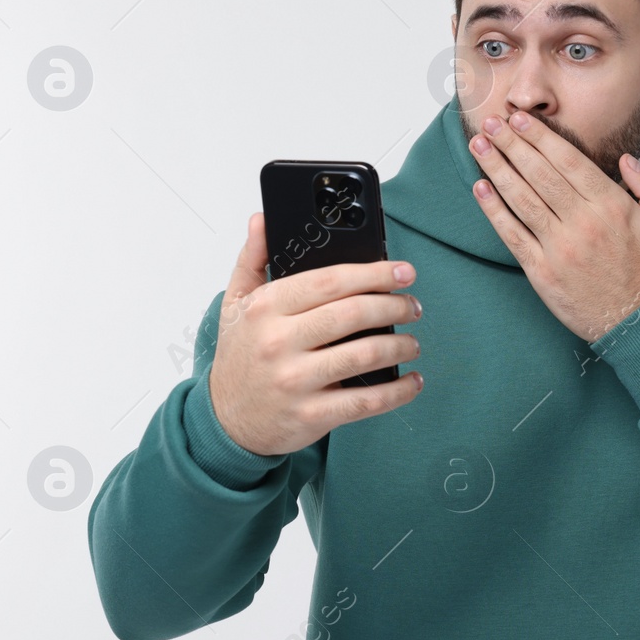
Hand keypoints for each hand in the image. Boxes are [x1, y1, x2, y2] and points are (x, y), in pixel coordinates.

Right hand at [207, 212, 424, 455]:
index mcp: (265, 308)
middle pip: (353, 314)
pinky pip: (365, 401)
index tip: (402, 271)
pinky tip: (411, 382)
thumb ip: (252, 258)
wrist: (226, 421)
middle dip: (394, 306)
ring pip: (365, 355)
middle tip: (412, 306)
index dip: (373, 273)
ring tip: (411, 341)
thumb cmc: (240, 357)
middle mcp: (279, 342)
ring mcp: (295, 381)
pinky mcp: (311, 415)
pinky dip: (397, 392)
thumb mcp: (236, 303)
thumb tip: (262, 219)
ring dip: (400, 346)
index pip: (329, 281)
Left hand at [468, 110, 639, 341]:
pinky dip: (494, 210)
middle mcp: (582, 222)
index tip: (520, 119)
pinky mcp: (542, 272)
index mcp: (612, 206)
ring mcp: (559, 247)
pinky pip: (512, 235)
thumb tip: (625, 159)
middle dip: (511, 143)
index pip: (568, 161)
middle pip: (539, 174)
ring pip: (522, 199)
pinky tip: (480, 187)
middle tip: (490, 120)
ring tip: (478, 145)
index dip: (540, 137)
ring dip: (496, 168)